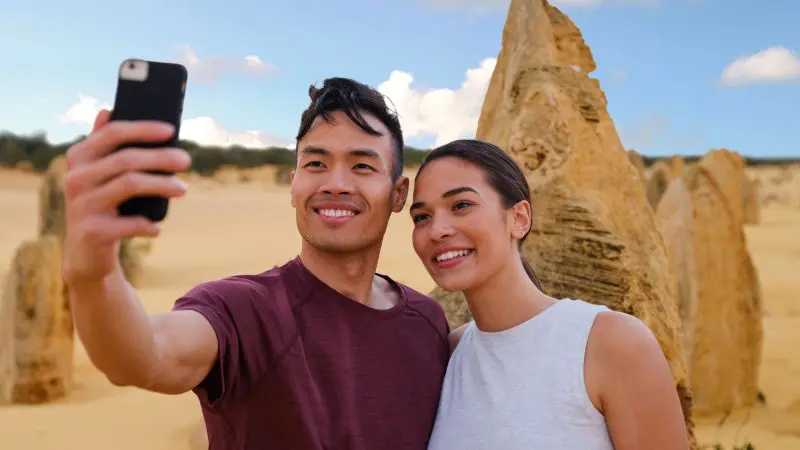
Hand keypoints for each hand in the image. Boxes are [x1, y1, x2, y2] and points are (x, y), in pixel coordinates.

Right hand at [62, 109, 191, 284]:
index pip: (113, 133)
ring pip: (130, 185)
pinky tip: (157, 227)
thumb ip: (104, 145)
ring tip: (183, 189)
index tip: (172, 130)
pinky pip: (130, 223)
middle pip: (126, 159)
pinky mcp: (93, 231)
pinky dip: (148, 224)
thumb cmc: (102, 206)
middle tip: (186, 161)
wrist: (85, 254)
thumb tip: (107, 110)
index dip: (144, 129)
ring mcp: (82, 205)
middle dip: (161, 158)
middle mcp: (76, 178)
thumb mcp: (99, 175)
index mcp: (79, 158)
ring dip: (162, 186)